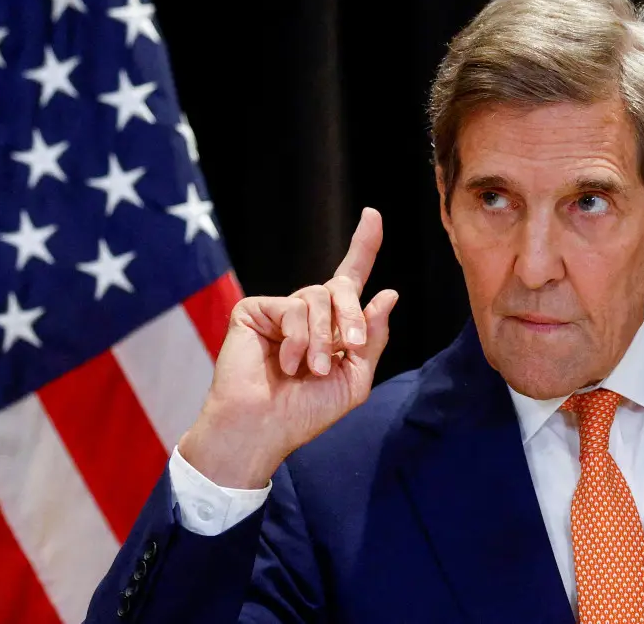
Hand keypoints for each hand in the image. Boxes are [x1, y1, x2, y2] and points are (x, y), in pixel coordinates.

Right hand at [178, 208, 398, 487]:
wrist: (263, 429)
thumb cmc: (305, 412)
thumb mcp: (355, 378)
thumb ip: (372, 338)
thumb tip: (388, 293)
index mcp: (332, 327)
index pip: (351, 279)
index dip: (364, 246)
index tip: (373, 215)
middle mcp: (306, 312)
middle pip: (342, 286)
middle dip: (353, 314)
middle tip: (352, 347)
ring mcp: (280, 309)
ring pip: (319, 297)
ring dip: (323, 338)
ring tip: (313, 369)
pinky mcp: (255, 310)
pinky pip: (293, 307)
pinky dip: (297, 338)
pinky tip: (286, 363)